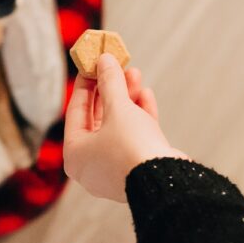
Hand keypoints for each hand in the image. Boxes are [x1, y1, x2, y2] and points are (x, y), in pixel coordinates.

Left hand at [64, 54, 187, 201]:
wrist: (168, 182)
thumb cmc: (131, 148)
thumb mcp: (118, 108)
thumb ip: (110, 82)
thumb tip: (104, 60)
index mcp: (75, 155)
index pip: (76, 112)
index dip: (85, 85)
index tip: (92, 65)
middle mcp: (91, 165)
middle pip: (98, 118)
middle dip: (110, 90)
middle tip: (116, 67)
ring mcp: (115, 169)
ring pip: (118, 126)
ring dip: (127, 99)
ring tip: (135, 73)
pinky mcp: (137, 170)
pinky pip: (134, 139)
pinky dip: (139, 117)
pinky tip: (146, 94)